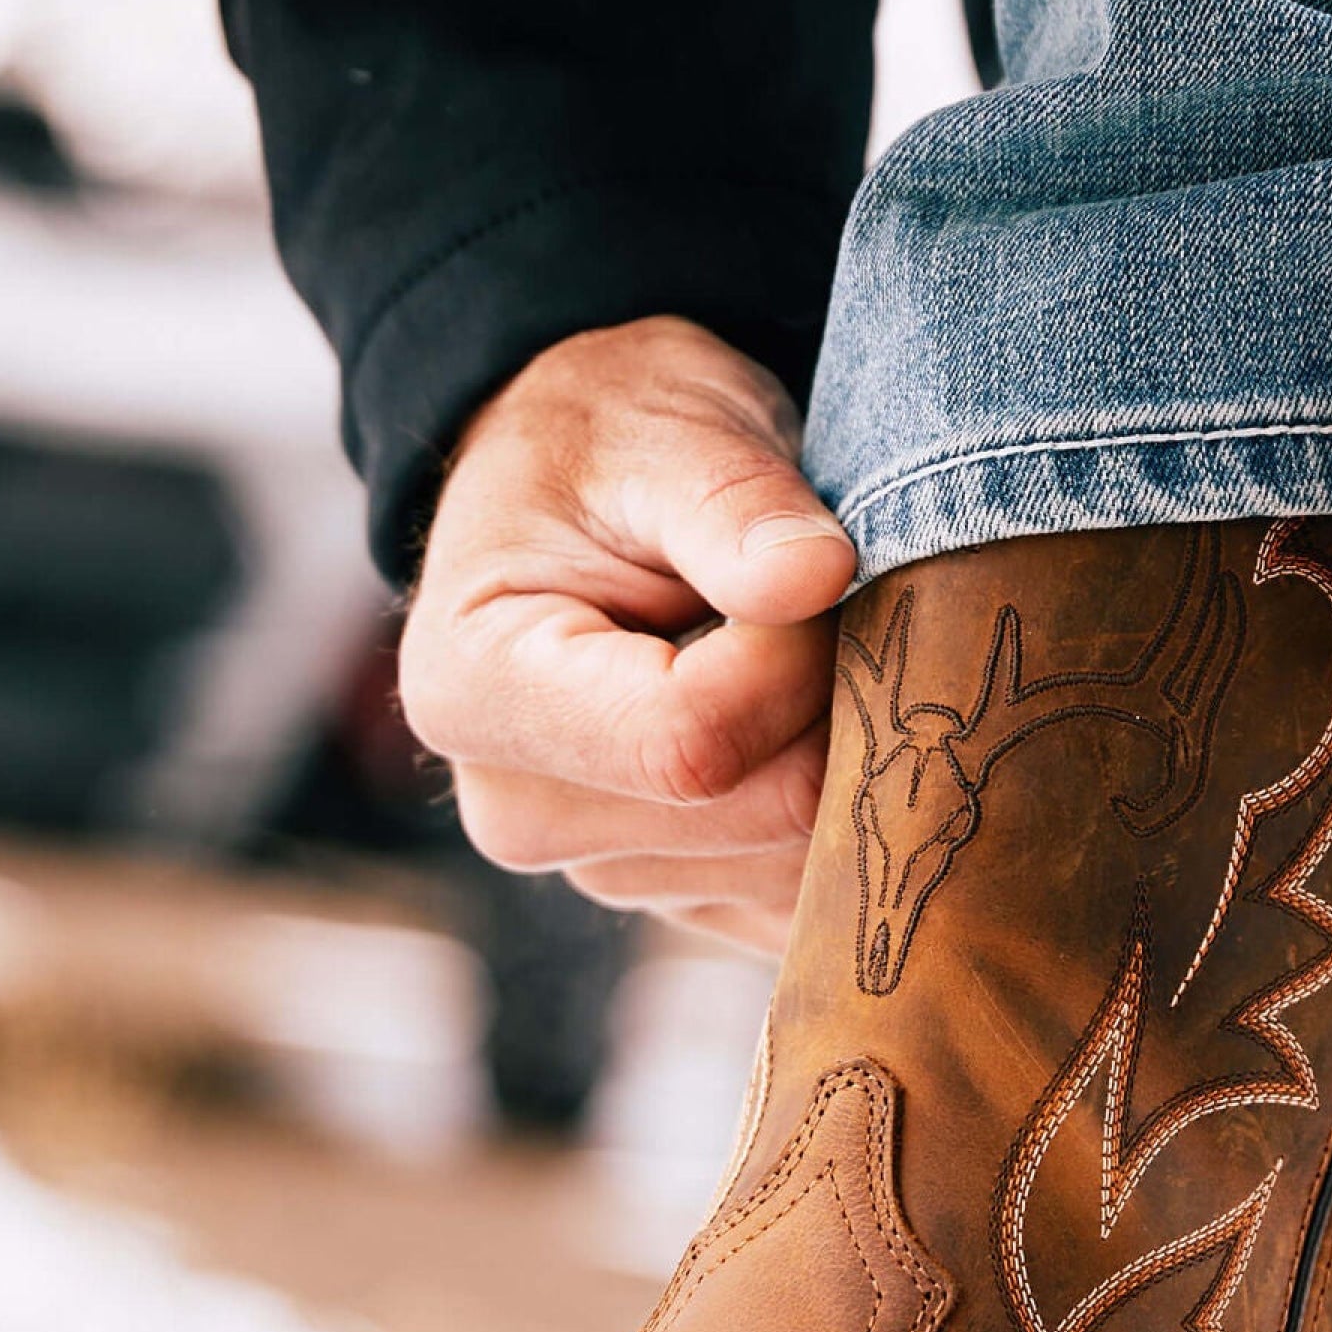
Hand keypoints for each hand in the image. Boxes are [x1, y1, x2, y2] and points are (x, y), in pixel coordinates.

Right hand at [397, 317, 854, 951]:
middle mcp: (522, 814)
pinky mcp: (685, 898)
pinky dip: (849, 811)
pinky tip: (814, 719)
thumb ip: (733, 501)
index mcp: (477, 692)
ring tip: (808, 651)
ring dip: (854, 754)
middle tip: (833, 606)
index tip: (810, 569)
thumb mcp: (665, 433)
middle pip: (763, 812)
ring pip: (804, 860)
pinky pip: (811, 890)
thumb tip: (816, 574)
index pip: (690, 742)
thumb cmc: (614, 447)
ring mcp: (604, 871)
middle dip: (837, 704)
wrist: (593, 497)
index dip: (794, 659)